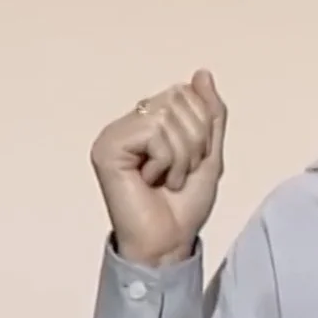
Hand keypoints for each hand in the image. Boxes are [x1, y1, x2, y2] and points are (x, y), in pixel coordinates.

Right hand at [90, 70, 226, 267]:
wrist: (167, 243)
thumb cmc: (183, 207)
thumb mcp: (208, 153)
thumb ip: (209, 113)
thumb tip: (202, 73)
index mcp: (148, 121)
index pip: (187, 93)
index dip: (202, 127)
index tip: (191, 162)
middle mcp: (127, 123)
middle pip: (179, 100)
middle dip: (194, 141)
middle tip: (179, 173)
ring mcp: (114, 135)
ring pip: (168, 116)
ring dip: (181, 155)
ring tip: (168, 180)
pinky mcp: (108, 148)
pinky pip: (154, 132)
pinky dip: (166, 160)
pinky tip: (152, 181)